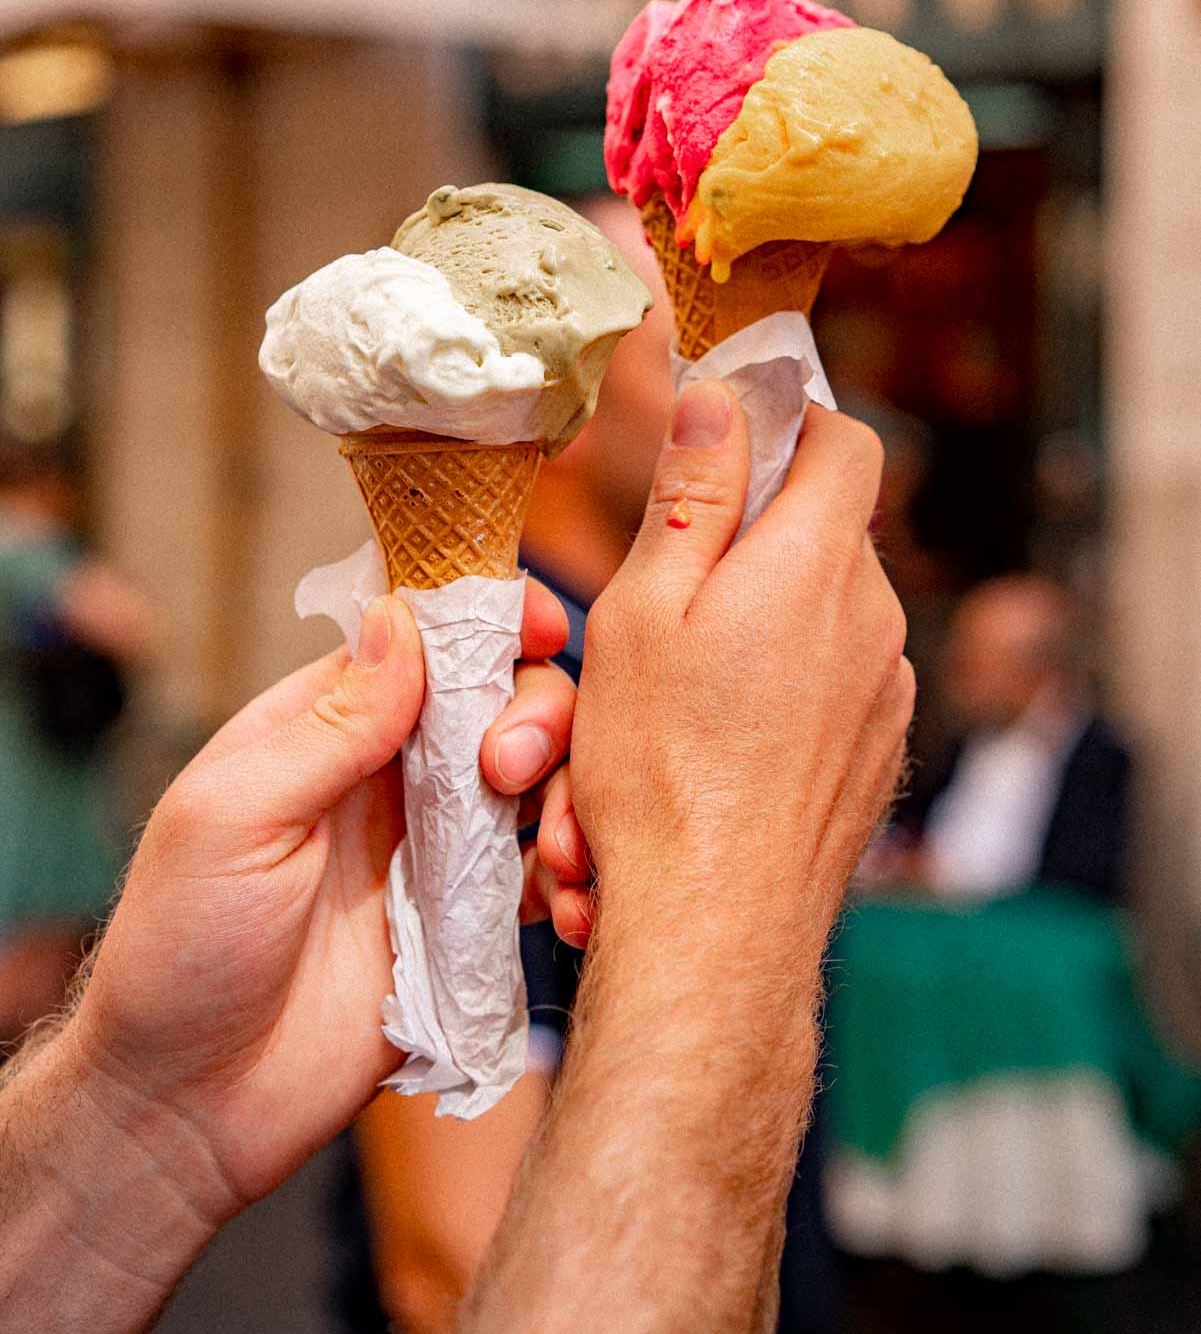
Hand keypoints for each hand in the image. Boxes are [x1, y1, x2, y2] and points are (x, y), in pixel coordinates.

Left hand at [67, 580, 577, 1235]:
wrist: (190, 1104)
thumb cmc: (181, 948)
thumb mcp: (236, 817)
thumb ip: (330, 724)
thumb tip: (401, 617)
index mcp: (329, 725)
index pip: (426, 639)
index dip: (490, 620)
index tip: (541, 627)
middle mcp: (393, 774)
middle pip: (502, 699)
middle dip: (537, 713)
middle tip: (510, 768)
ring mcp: (436, 848)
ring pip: (540, 780)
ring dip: (572, 793)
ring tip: (562, 851)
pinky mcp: (467, 924)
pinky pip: (542, 874)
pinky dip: (574, 876)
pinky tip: (567, 904)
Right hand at [574, 385, 912, 940]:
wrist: (717, 931)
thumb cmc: (662, 771)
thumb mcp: (643, 610)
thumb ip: (693, 495)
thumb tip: (721, 397)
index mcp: (816, 565)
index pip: (846, 441)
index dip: (791, 424)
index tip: (728, 445)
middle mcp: (874, 620)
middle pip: (818, 535)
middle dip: (738, 551)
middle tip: (655, 600)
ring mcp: (884, 693)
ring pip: (813, 621)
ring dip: (743, 636)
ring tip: (658, 707)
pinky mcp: (876, 752)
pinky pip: (825, 689)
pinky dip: (768, 697)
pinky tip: (702, 752)